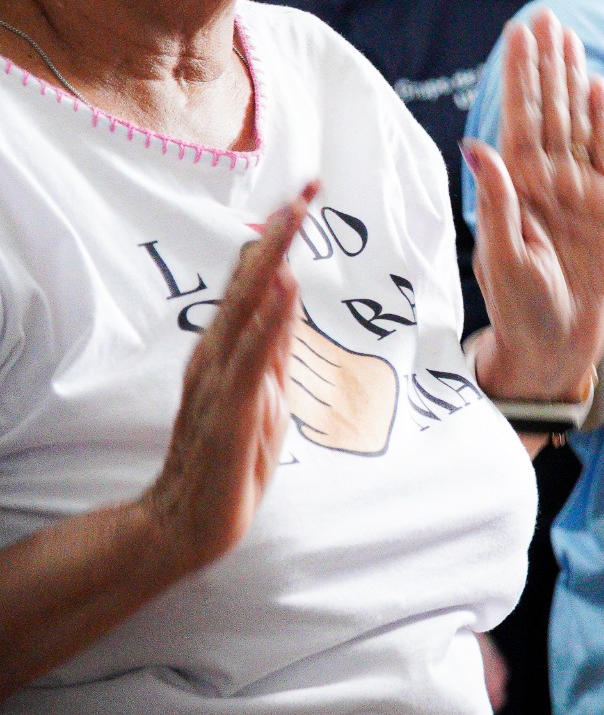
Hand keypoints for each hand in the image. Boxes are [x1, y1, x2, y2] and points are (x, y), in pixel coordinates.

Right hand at [138, 182, 314, 574]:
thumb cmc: (229, 461)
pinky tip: (283, 290)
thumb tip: (287, 296)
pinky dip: (268, 321)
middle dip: (279, 236)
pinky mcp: (229, 410)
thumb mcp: (265, 394)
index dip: (279, 242)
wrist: (186, 523)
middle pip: (252, 284)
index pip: (256, 286)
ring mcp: (220, 380)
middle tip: (306, 190)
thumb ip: (274, 348)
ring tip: (293, 218)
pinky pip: (251, 358)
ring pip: (248, 309)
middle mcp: (217, 356)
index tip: (305, 198)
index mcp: (228, 351)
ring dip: (273, 262)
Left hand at [468, 13, 603, 400]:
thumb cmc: (520, 306)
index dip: (520, 75)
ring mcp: (578, 189)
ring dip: (572, 80)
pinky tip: (598, 88)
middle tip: (545, 17)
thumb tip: (478, 146)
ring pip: (576, 121)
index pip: (519, 117)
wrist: (558, 340)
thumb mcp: (502, 258)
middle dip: (545, 64)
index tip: (519, 33)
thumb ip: (496, 201)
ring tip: (570, 39)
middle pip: (547, 108)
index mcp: (516, 186)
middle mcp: (546, 179)